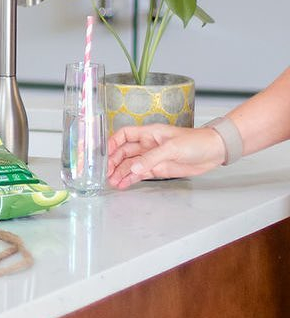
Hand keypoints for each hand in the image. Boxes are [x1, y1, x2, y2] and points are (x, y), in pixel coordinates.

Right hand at [107, 124, 224, 188]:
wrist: (214, 151)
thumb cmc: (196, 141)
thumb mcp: (172, 147)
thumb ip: (151, 158)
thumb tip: (133, 168)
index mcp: (148, 133)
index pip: (124, 135)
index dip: (112, 143)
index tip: (104, 154)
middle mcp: (147, 145)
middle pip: (123, 152)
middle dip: (113, 162)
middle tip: (106, 173)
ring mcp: (152, 158)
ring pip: (130, 165)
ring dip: (120, 173)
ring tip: (112, 182)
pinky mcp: (158, 169)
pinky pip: (139, 174)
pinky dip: (130, 179)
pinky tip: (123, 184)